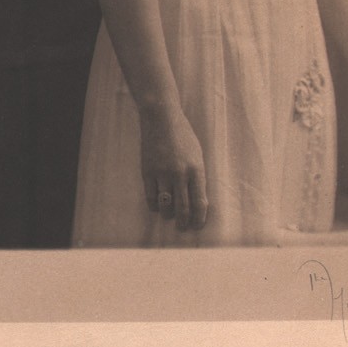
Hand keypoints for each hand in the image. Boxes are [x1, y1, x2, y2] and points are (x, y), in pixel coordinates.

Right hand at [139, 105, 207, 230]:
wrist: (161, 118)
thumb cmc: (183, 135)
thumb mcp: (197, 154)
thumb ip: (197, 176)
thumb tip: (198, 200)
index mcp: (196, 169)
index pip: (200, 202)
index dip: (199, 218)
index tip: (197, 226)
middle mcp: (180, 173)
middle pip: (183, 208)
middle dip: (183, 222)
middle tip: (182, 227)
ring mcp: (162, 173)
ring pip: (166, 205)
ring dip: (168, 215)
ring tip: (170, 216)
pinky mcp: (147, 171)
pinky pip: (151, 197)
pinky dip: (154, 206)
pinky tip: (157, 207)